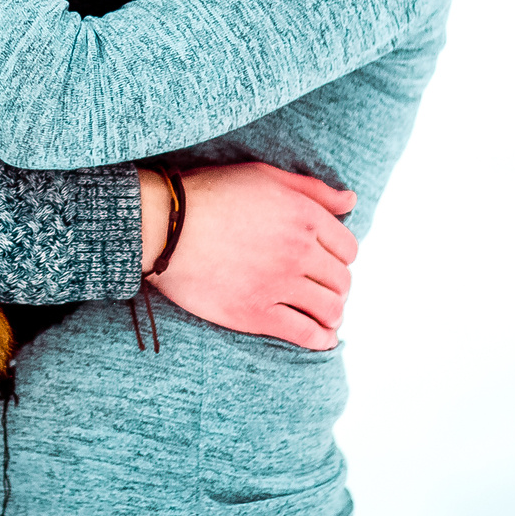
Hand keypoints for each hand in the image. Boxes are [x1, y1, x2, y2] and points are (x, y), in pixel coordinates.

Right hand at [140, 163, 356, 349]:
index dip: (340, 258)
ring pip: (330, 309)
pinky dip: (320, 339)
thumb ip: (312, 189)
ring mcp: (278, 284)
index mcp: (304, 216)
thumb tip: (351, 201)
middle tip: (321, 289)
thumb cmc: (210, 193)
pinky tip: (320, 338)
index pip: (347, 248)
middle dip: (336, 286)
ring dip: (332, 314)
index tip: (326, 263)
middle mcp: (298, 251)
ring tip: (322, 315)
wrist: (163, 225)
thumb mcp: (264, 176)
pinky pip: (305, 334)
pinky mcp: (256, 313)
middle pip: (342, 280)